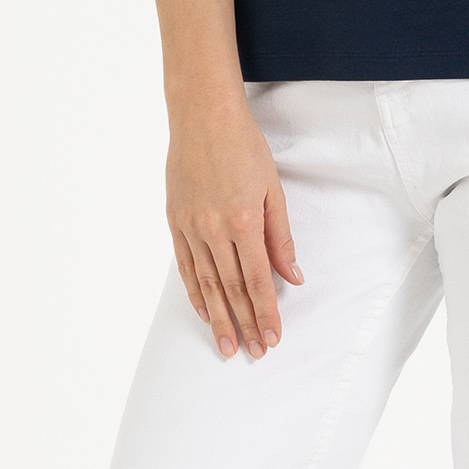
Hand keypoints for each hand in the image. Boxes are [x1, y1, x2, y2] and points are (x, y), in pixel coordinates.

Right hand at [167, 98, 300, 359]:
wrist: (202, 116)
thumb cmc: (244, 146)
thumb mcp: (274, 189)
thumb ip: (281, 237)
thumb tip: (293, 275)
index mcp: (244, 221)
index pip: (257, 280)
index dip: (266, 313)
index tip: (273, 337)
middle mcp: (214, 229)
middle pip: (231, 289)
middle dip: (244, 324)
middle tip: (253, 352)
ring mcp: (190, 227)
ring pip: (206, 284)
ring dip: (218, 318)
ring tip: (226, 345)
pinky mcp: (175, 221)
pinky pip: (184, 266)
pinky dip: (194, 292)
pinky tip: (203, 311)